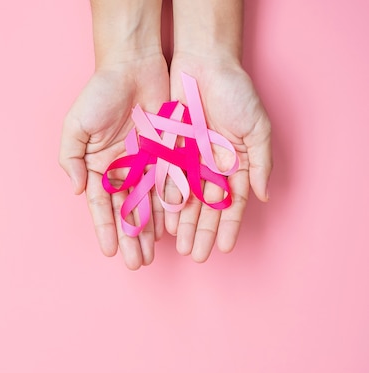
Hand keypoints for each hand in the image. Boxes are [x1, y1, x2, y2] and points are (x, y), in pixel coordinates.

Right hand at [59, 53, 169, 269]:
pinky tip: (172, 230)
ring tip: (153, 256)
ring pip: (149, 205)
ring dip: (150, 232)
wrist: (132, 66)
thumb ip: (71, 159)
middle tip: (136, 264)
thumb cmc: (99, 94)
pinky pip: (169, 186)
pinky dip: (170, 208)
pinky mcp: (166, 155)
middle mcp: (122, 170)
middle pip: (126, 212)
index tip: (111, 252)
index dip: (106, 229)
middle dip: (131, 239)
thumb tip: (77, 191)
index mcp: (98, 167)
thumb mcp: (76, 126)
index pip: (102, 206)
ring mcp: (145, 165)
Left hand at [164, 52, 272, 261]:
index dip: (227, 226)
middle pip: (205, 207)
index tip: (223, 248)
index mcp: (233, 164)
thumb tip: (263, 197)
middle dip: (201, 231)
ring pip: (184, 198)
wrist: (205, 65)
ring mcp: (188, 160)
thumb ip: (259, 164)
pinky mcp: (167, 150)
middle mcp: (209, 167)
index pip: (230, 203)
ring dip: (181, 223)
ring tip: (178, 246)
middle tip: (196, 255)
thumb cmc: (236, 94)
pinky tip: (162, 219)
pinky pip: (165, 180)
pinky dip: (164, 200)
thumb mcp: (256, 129)